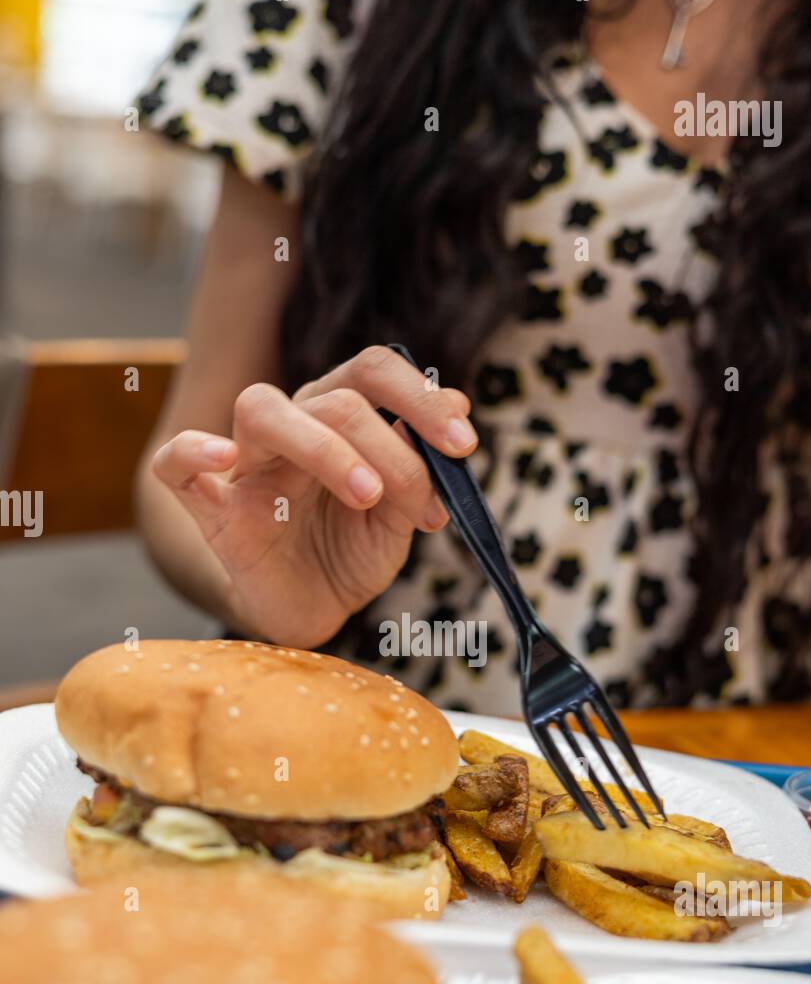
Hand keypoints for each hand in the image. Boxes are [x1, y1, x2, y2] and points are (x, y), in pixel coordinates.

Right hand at [152, 346, 476, 644]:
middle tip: (417, 498)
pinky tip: (221, 457)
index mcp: (340, 419)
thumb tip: (458, 405)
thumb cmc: (350, 554)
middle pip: (331, 398)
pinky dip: (192, 451)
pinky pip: (174, 464)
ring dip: (325, 447)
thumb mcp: (400, 519)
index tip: (463, 444)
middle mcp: (293, 428)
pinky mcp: (212, 509)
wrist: (311, 610)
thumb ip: (421, 469)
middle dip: (387, 444)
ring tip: (367, 495)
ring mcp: (248, 466)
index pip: (373, 373)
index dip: (422, 398)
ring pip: (263, 410)